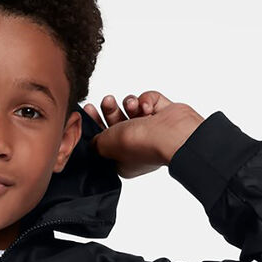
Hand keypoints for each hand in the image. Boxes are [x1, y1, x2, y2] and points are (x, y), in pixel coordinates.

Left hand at [84, 91, 204, 178]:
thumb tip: (91, 141)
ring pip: (132, 111)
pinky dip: (147, 100)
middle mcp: (137, 146)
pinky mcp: (163, 115)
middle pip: (117, 124)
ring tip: (131, 105)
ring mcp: (151, 130)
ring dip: (129, 104)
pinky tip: (147, 107)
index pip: (104, 141)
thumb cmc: (141, 144)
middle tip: (107, 101)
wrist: (173, 134)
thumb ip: (94, 142)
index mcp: (123, 160)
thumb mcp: (106, 145)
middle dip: (110, 111)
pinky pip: (149, 101)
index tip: (88, 111)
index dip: (95, 125)